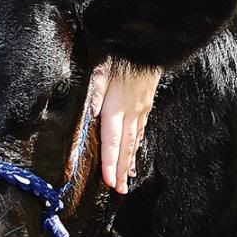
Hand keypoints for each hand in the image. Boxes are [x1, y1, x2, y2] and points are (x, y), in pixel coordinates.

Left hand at [91, 61, 159, 193]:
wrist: (146, 45)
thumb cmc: (120, 56)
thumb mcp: (101, 71)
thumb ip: (94, 94)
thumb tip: (89, 116)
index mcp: (117, 107)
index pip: (112, 141)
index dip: (111, 163)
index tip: (109, 181)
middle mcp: (131, 113)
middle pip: (125, 148)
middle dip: (121, 171)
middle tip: (119, 191)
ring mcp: (140, 111)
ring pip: (134, 142)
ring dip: (129, 163)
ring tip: (126, 181)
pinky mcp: (145, 106)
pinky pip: (141, 132)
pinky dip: (136, 147)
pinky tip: (134, 156)